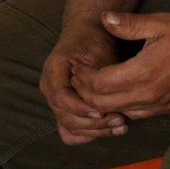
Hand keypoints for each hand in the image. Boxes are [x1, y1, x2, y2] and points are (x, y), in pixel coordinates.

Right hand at [40, 21, 126, 145]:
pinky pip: (71, 131)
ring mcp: (55, 101)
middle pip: (65, 117)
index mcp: (53, 71)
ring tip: (120, 127)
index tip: (104, 110)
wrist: (87, 34)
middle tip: (120, 121)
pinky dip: (89, 134)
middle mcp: (49, 88)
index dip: (82, 108)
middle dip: (94, 124)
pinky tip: (110, 130)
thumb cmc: (94, 41)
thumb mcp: (98, 51)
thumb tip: (107, 99)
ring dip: (95, 132)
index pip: (62, 98)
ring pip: (69, 127)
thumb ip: (99, 76)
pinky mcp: (65, 109)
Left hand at [74, 11, 169, 119]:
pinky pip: (138, 114)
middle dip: (86, 94)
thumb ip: (129, 24)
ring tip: (97, 86)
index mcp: (143, 72)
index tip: (79, 67)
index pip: (100, 85)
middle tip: (81, 79)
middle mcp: (149, 94)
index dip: (84, 78)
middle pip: (103, 105)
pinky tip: (121, 94)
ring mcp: (160, 105)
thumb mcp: (160, 23)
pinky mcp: (169, 109)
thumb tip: (104, 18)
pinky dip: (122, 108)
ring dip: (103, 104)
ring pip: (119, 113)